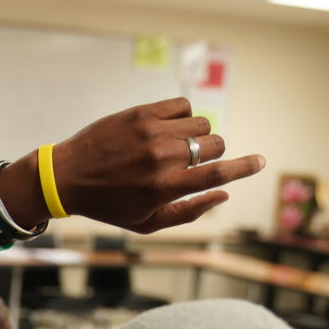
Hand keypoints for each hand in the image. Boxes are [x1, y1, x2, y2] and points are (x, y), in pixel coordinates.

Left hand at [51, 97, 264, 233]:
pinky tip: (168, 128)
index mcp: (166, 187)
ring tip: (173, 146)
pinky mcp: (140, 113)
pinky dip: (183, 115)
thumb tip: (224, 194)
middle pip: (215, 144)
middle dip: (212, 153)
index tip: (261, 161)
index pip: (220, 172)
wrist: (66, 177)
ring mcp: (152, 132)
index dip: (246, 167)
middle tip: (190, 161)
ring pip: (201, 123)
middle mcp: (163, 158)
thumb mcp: (146, 223)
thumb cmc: (108, 205)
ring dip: (196, 135)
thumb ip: (189, 212)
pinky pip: (182, 105)